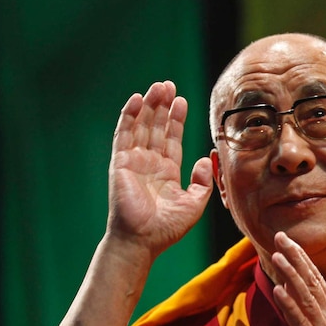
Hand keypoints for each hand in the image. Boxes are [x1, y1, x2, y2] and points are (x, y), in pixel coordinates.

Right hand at [107, 80, 212, 256]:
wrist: (142, 240)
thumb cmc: (166, 228)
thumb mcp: (194, 204)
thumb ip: (203, 182)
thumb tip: (205, 158)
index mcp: (166, 172)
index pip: (172, 139)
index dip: (177, 120)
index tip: (183, 101)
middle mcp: (149, 163)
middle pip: (156, 128)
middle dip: (163, 106)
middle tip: (169, 86)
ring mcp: (134, 161)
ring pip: (141, 126)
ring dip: (150, 106)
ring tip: (159, 87)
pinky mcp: (121, 162)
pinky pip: (124, 134)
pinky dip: (129, 116)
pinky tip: (137, 99)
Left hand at [271, 231, 325, 325]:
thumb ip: (307, 311)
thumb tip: (290, 289)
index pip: (316, 278)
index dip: (301, 257)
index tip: (286, 240)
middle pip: (311, 281)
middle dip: (295, 257)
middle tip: (280, 237)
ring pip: (305, 297)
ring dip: (290, 275)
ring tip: (276, 256)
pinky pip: (300, 322)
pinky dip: (289, 304)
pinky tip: (278, 290)